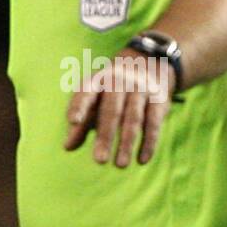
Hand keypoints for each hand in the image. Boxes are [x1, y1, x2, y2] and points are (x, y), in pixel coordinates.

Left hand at [64, 47, 175, 166]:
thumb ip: (81, 123)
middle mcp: (119, 82)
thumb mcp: (94, 99)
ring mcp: (140, 89)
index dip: (79, 106)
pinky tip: (142, 160)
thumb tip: (67, 147)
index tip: (73, 121)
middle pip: (111, 110)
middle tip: (100, 160)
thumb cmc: (111, 89)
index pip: (86, 92)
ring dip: (127, 143)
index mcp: (98, 80)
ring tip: (120, 165)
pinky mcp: (159, 99)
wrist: (149, 61)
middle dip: (106, 136)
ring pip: (133, 118)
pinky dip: (149, 142)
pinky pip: (153, 122)